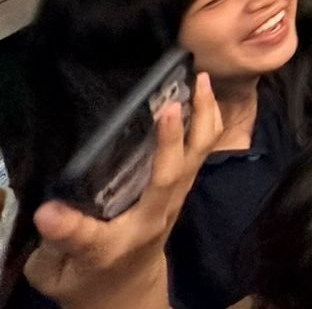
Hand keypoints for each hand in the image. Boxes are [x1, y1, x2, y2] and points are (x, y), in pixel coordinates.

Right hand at [26, 74, 223, 308]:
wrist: (124, 290)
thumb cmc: (88, 277)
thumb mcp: (60, 270)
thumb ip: (63, 240)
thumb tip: (49, 212)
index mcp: (136, 228)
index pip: (158, 181)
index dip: (163, 147)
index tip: (163, 111)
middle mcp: (164, 208)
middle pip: (188, 163)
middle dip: (193, 123)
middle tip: (194, 82)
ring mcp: (175, 198)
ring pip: (202, 154)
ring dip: (207, 117)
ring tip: (203, 79)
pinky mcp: (178, 189)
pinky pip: (199, 154)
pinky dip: (204, 124)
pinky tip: (199, 99)